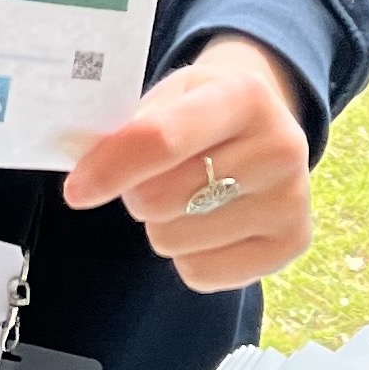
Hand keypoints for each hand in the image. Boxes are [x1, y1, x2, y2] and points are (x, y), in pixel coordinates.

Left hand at [63, 35, 310, 292]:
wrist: (267, 128)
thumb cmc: (203, 111)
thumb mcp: (169, 96)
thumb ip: (128, 127)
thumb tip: (82, 169)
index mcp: (244, 95)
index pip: (161, 140)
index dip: (110, 168)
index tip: (76, 189)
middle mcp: (280, 148)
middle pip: (160, 199)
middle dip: (136, 192)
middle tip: (153, 177)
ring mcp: (291, 201)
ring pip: (173, 240)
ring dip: (162, 224)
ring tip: (189, 196)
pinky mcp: (291, 245)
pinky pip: (200, 274)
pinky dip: (188, 256)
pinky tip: (211, 224)